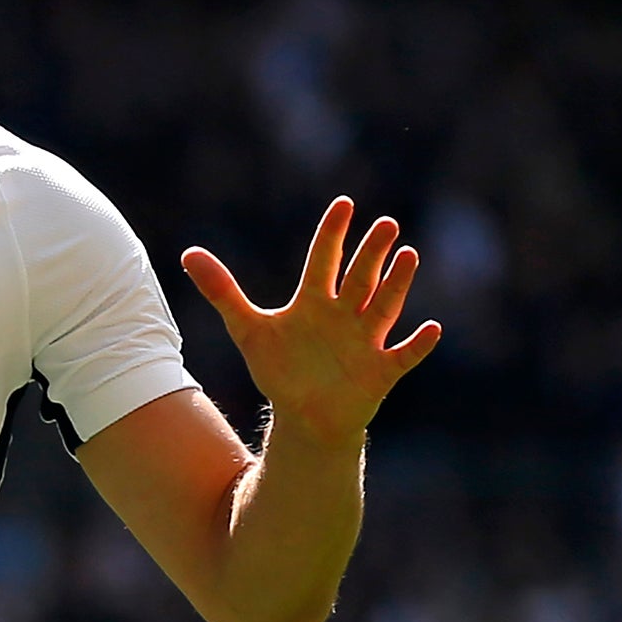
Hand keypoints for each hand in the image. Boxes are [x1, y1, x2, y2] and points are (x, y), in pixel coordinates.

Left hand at [182, 197, 440, 444]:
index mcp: (314, 302)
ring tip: (408, 255)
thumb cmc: (281, 369)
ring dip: (396, 283)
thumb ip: (222, 291)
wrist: (304, 417)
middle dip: (371, 252)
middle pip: (360, 277)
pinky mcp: (380, 371)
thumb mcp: (248, 329)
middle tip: (385, 223)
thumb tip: (188, 253)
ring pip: (384, 307)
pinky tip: (432, 327)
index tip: (344, 203)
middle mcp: (345, 315)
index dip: (332, 234)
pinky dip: (417, 344)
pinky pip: (403, 355)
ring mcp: (365, 342)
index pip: (324, 260)